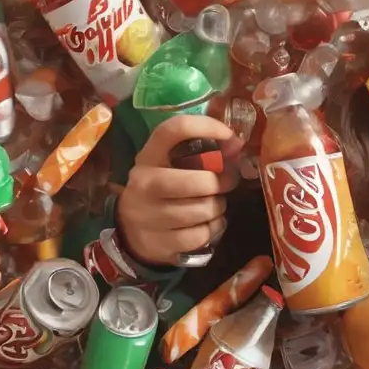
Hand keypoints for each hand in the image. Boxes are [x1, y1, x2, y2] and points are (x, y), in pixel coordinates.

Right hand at [116, 113, 242, 265]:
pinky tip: (207, 223)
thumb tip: (236, 144)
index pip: (175, 129)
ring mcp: (146, 214)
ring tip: (214, 204)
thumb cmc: (163, 187)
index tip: (230, 136)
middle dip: (221, 182)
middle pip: (197, 181)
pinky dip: (212, 229)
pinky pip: (199, 235)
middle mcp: (143, 182)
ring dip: (217, 207)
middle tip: (226, 183)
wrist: (131, 229)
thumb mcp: (172, 163)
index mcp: (149, 154)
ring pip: (201, 210)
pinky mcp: (156, 242)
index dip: (207, 127)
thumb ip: (202, 150)